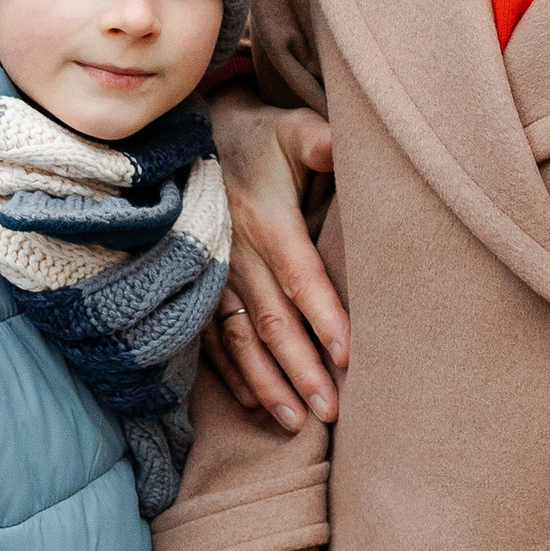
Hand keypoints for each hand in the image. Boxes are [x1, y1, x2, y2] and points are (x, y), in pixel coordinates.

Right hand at [207, 90, 344, 429]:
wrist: (198, 138)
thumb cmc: (260, 137)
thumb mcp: (291, 128)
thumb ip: (317, 140)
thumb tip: (338, 146)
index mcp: (266, 222)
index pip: (301, 278)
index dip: (325, 317)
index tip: (351, 356)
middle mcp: (236, 256)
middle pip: (273, 322)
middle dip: (302, 370)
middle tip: (331, 412)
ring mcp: (213, 276)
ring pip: (241, 340)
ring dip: (268, 383)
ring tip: (296, 422)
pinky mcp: (198, 286)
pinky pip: (213, 338)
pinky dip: (232, 373)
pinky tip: (254, 401)